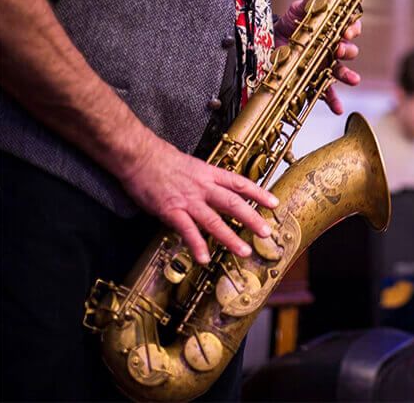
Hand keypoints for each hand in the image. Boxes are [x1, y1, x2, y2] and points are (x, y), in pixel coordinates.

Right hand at [119, 131, 277, 264]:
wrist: (139, 156)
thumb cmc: (163, 160)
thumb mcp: (193, 165)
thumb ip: (207, 179)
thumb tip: (219, 189)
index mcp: (209, 174)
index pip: (240, 183)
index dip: (259, 193)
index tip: (274, 203)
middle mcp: (203, 187)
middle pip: (233, 203)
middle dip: (252, 218)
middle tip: (266, 232)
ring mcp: (188, 200)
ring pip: (213, 221)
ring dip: (230, 238)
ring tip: (244, 251)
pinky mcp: (171, 211)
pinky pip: (187, 230)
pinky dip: (196, 245)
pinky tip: (204, 258)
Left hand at [274, 0, 361, 114]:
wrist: (273, 42)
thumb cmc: (291, 25)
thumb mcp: (297, 11)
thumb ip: (309, 1)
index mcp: (333, 30)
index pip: (350, 28)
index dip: (353, 29)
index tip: (348, 30)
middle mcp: (333, 48)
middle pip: (349, 50)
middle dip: (348, 50)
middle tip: (340, 50)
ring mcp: (327, 65)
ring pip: (342, 71)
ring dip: (349, 76)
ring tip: (354, 80)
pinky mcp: (317, 80)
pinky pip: (328, 92)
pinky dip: (334, 101)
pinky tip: (338, 109)